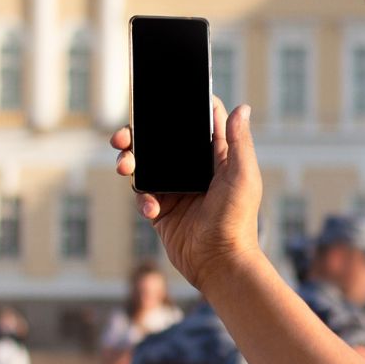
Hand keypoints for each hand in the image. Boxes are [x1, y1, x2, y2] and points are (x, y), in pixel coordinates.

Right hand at [112, 99, 264, 291]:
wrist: (219, 264)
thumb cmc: (238, 221)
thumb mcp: (242, 176)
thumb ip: (239, 142)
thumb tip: (242, 107)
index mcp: (216, 156)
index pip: (199, 123)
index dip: (184, 107)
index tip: (164, 99)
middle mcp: (194, 170)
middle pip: (162, 141)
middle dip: (139, 135)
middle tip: (122, 137)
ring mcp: (175, 189)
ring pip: (145, 165)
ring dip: (131, 162)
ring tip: (124, 167)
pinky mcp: (161, 210)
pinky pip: (142, 195)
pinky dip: (141, 199)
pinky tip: (151, 209)